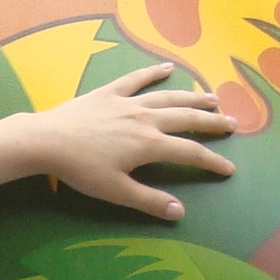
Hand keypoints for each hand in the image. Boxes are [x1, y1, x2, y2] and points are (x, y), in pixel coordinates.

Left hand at [22, 64, 236, 219]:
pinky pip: (136, 80)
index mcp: (149, 144)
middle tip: (232, 124)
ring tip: (213, 97)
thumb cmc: (81, 169)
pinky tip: (167, 68)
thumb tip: (179, 212)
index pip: (190, 153)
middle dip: (212, 122)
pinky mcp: (109, 92)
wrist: (47, 140)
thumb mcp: (116, 191)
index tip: (229, 168)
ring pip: (168, 97)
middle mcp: (145, 119)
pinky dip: (153, 72)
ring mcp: (128, 102)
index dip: (212, 161)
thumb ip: (149, 201)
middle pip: (187, 118)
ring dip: (193, 96)